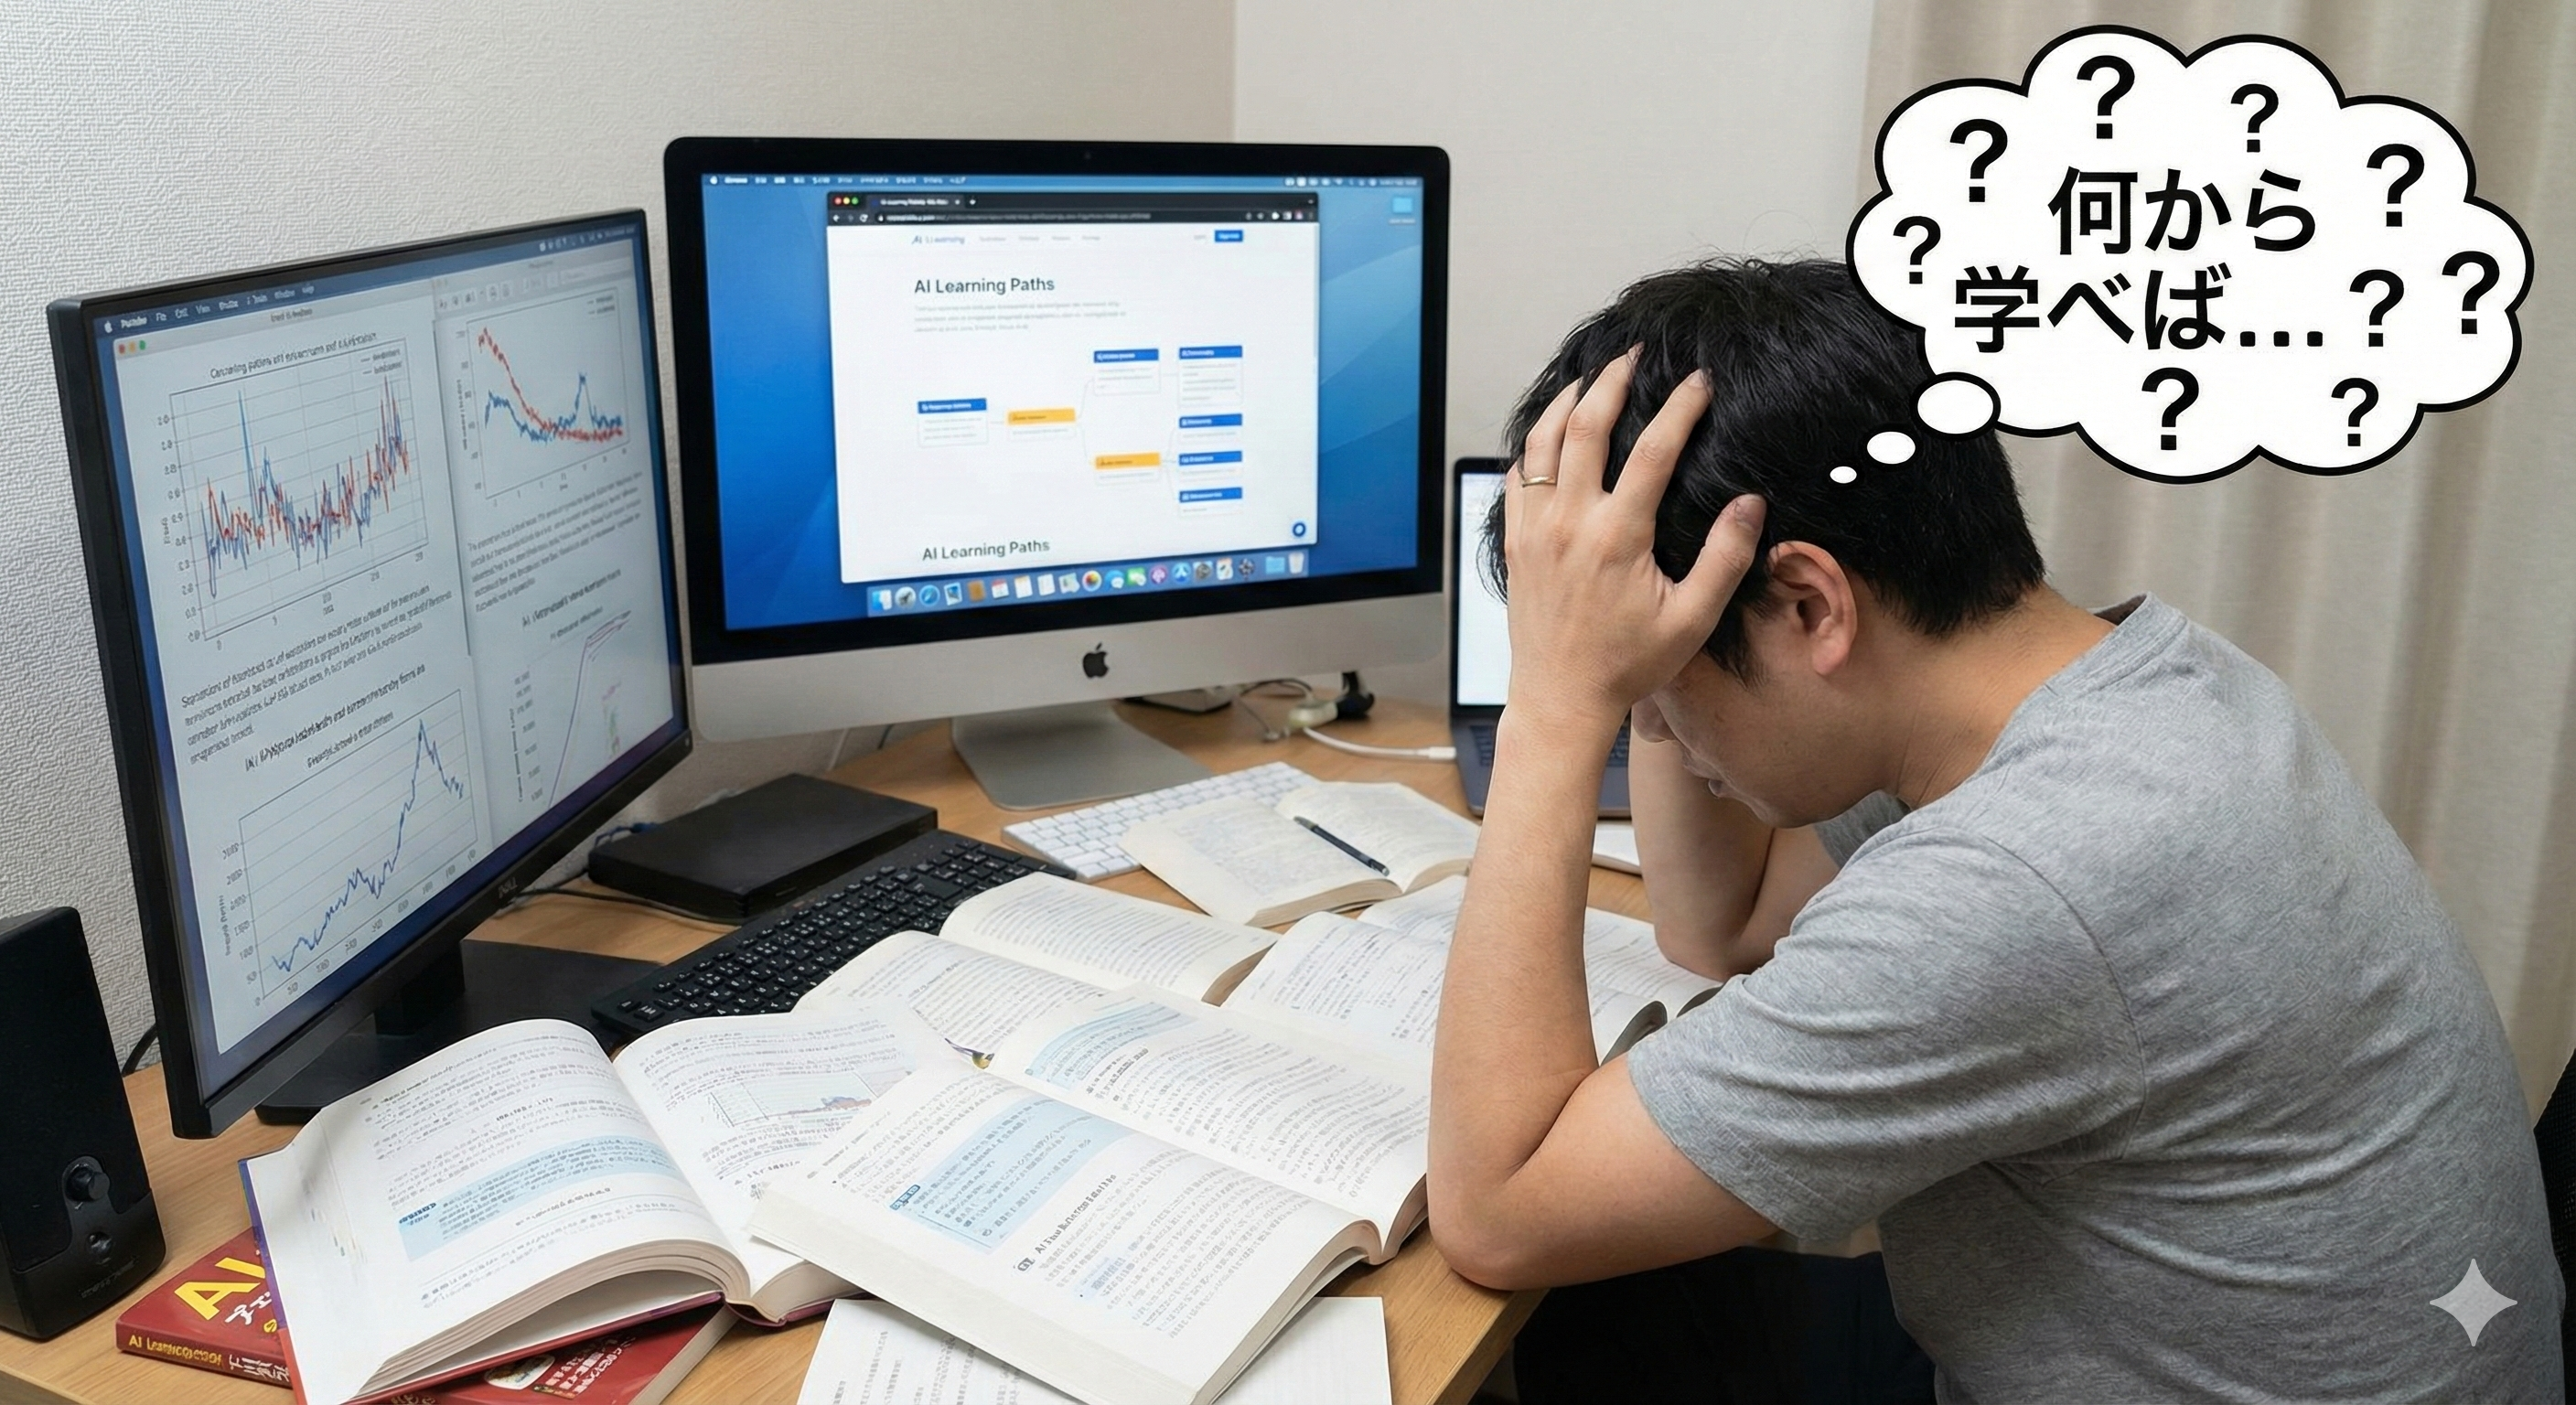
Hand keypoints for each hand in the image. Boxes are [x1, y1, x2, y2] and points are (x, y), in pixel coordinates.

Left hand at [1501, 350, 1763, 733]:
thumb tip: (1751, 503)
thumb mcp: (1692, 619)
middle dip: (1613, 382)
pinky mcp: (1516, 541)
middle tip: (1634, 357)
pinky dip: (1532, 445)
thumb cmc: (1629, 664)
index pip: (1653, 449)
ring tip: (1587, 379)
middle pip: (1585, 426)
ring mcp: (1535, 529)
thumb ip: (1725, 558)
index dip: (1681, 407)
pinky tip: (1548, 434)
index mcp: (1618, 536)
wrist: (1561, 698)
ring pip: (1541, 443)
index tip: (1701, 380)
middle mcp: (1570, 523)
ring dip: (1564, 402)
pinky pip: (1517, 476)